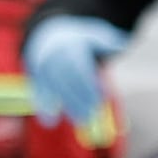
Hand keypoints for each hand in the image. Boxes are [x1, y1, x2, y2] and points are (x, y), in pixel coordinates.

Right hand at [20, 11, 129, 136]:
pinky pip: (39, 92)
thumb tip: (121, 45)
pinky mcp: (36, 77)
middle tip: (93, 114)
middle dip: (80, 99)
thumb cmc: (79, 41)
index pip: (81, 69)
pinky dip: (43, 107)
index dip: (90, 86)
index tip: (101, 99)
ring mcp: (44, 67)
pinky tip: (49, 122)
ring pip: (56, 89)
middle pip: (69, 81)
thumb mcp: (93, 36)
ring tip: (81, 120)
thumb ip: (107, 43)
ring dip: (68, 106)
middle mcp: (55, 57)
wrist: (48, 35)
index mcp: (71, 47)